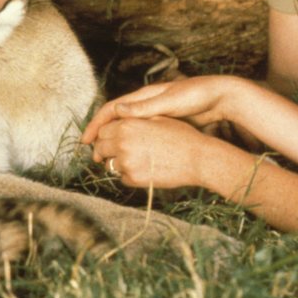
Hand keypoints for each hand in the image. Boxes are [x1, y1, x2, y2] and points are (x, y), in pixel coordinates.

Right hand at [81, 75, 241, 145]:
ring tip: (107, 158)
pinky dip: (130, 145)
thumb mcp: (169, 102)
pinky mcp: (163, 124)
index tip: (87, 140)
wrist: (219, 97)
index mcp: (144, 96)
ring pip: (126, 129)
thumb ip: (144, 106)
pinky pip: (140, 134)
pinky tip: (128, 157)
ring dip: (114, 142)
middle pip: (116, 120)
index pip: (112, 109)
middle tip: (93, 155)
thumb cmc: (195, 96)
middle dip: (102, 136)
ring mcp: (154, 114)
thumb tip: (118, 109)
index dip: (97, 124)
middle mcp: (146, 104)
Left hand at [90, 116, 214, 188]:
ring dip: (117, 163)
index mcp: (127, 124)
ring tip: (133, 161)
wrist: (196, 158)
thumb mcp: (156, 118)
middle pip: (100, 148)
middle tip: (115, 152)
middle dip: (106, 150)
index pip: (102, 131)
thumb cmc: (180, 135)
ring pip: (109, 164)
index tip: (110, 140)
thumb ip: (134, 118)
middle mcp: (122, 142)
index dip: (105, 135)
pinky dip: (128, 175)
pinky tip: (143, 169)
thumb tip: (119, 118)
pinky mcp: (133, 179)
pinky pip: (121, 178)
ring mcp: (126, 162)